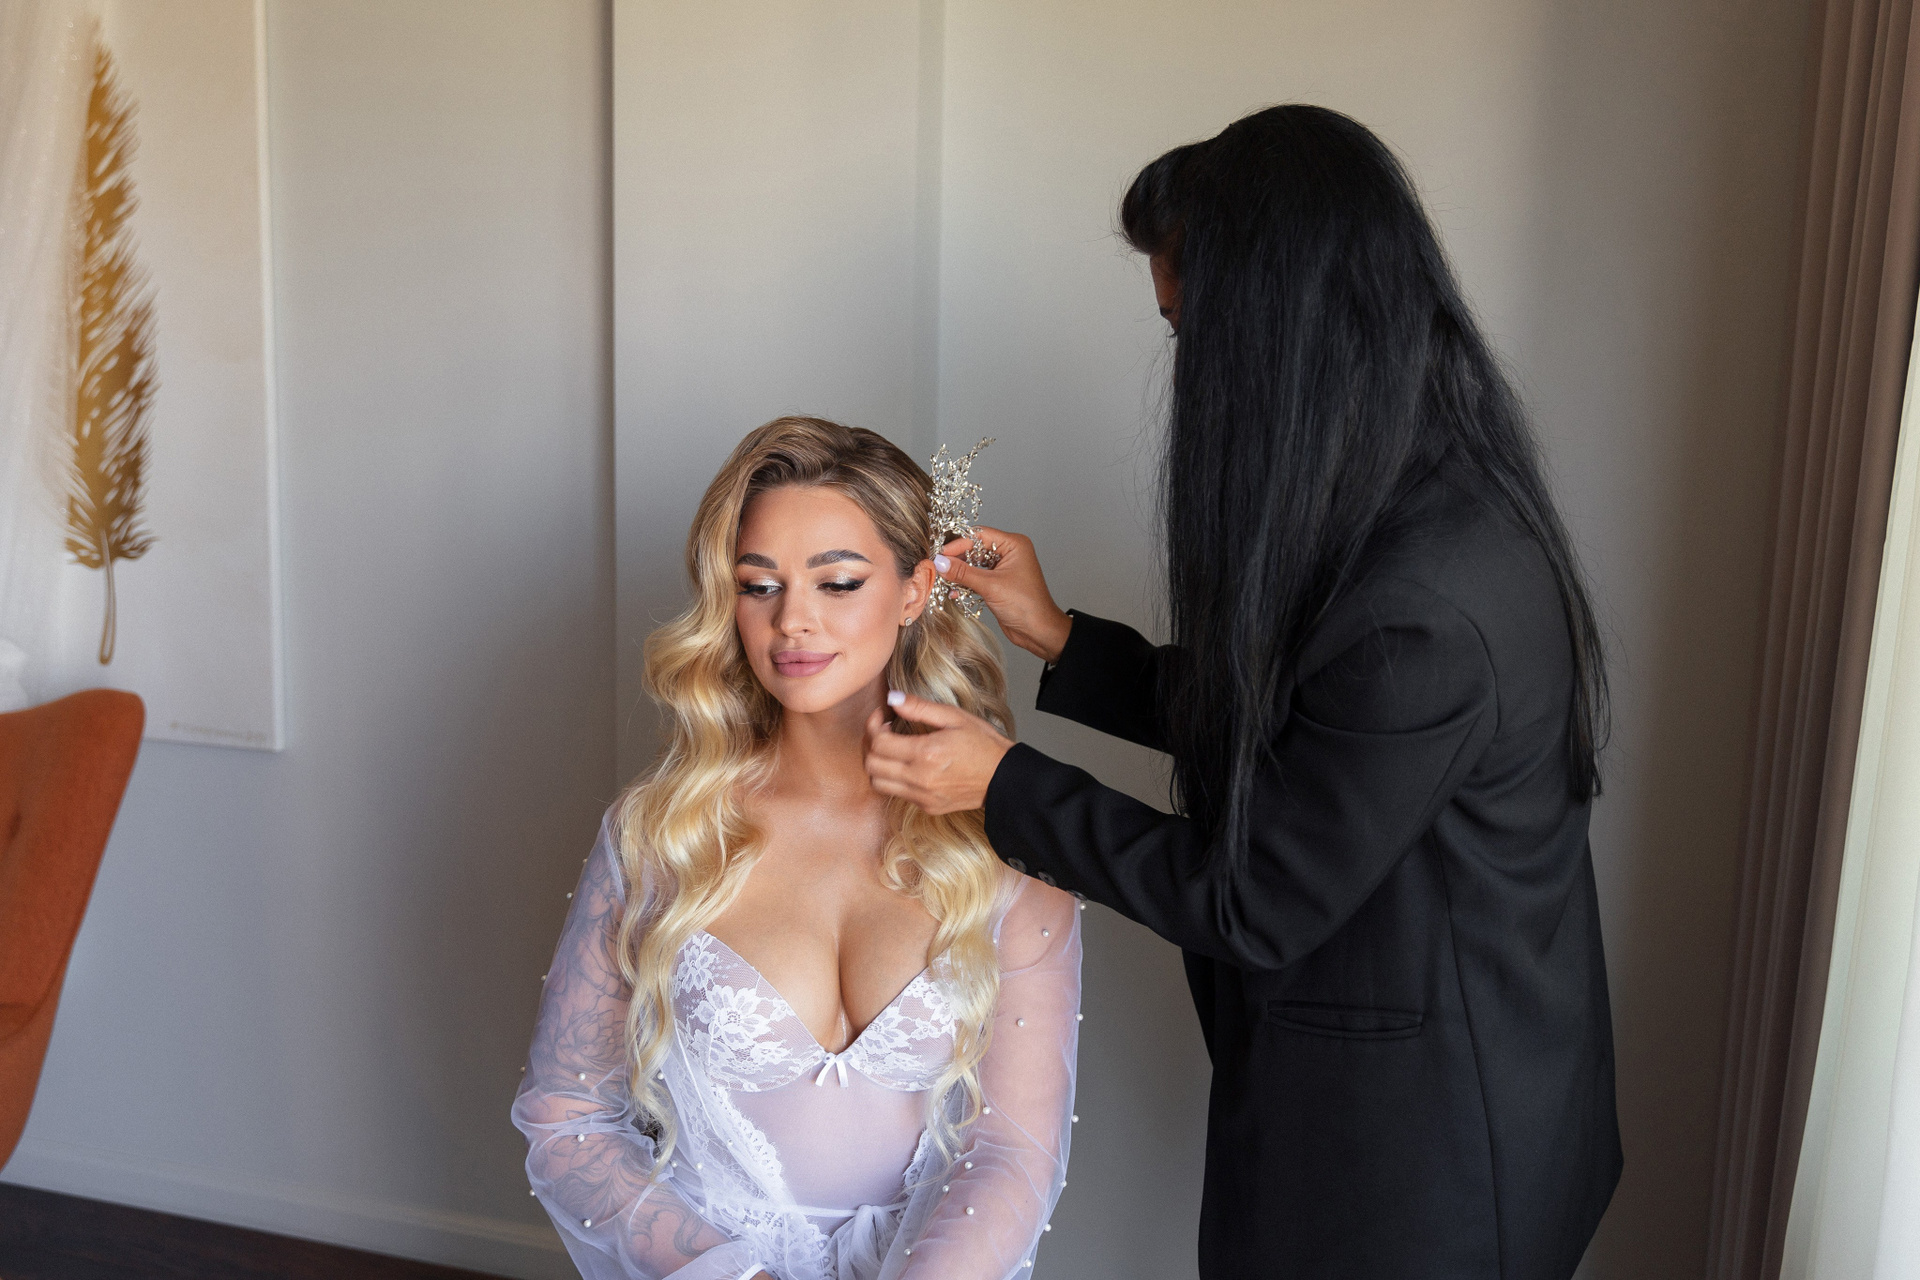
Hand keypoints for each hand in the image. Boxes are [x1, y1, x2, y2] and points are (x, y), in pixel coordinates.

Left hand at [864, 691, 1014, 814]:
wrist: (1005, 779)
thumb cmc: (983, 744)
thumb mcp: (955, 717)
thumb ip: (920, 708)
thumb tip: (892, 698)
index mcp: (926, 752)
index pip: (879, 743)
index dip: (873, 726)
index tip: (880, 716)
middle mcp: (920, 778)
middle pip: (872, 765)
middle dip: (870, 744)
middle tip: (882, 731)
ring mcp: (922, 796)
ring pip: (878, 783)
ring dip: (878, 765)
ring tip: (891, 750)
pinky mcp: (927, 806)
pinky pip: (897, 794)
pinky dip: (893, 779)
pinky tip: (907, 765)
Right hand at [935, 526, 1071, 663]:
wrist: (1039, 631)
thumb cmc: (1026, 606)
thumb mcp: (991, 586)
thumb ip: (963, 573)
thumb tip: (940, 562)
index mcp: (1014, 545)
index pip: (979, 536)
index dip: (958, 544)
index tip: (940, 554)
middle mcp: (1009, 553)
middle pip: (975, 548)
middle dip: (957, 559)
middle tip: (938, 567)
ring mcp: (1003, 568)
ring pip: (974, 563)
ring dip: (959, 573)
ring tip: (943, 580)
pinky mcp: (998, 583)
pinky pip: (977, 577)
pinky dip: (965, 583)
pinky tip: (954, 592)